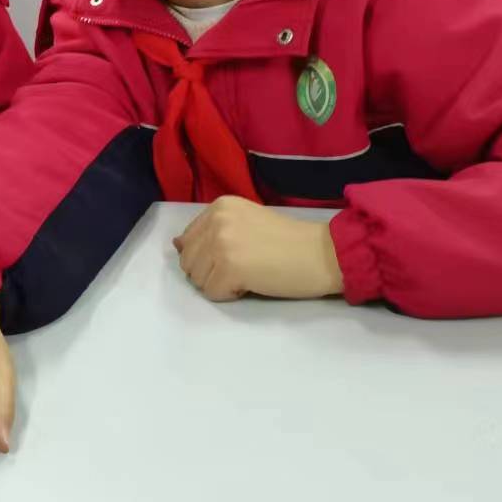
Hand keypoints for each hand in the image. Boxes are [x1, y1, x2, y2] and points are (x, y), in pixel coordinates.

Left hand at [172, 196, 343, 301]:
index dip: (208, 257)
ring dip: (220, 284)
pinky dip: (230, 295)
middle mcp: (216, 220)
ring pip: (197, 279)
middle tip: (244, 268)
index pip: (187, 241)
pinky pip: (212, 293)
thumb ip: (211, 231)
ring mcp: (222, 243)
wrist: (325, 254)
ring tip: (250, 274)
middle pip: (188, 261)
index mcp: (219, 206)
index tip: (237, 255)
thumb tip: (176, 245)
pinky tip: (253, 283)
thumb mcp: (245, 224)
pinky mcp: (231, 267)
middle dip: (210, 272)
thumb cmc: (290, 242)